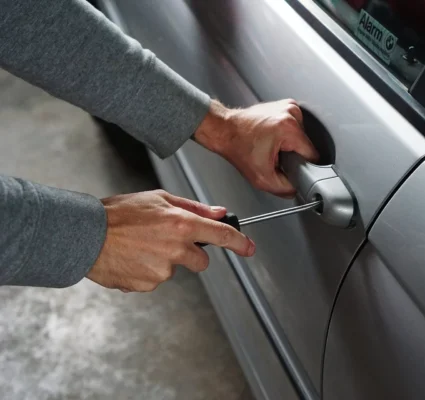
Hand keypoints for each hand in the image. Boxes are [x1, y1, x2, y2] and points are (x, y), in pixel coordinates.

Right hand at [87, 190, 254, 292]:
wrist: (85, 235)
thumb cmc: (118, 213)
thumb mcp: (158, 199)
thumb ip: (193, 207)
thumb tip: (219, 213)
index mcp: (181, 224)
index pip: (221, 236)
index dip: (240, 243)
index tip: (249, 248)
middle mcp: (175, 249)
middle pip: (201, 261)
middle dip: (191, 254)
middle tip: (166, 241)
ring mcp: (162, 270)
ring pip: (175, 269)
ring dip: (164, 261)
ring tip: (140, 246)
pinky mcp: (148, 285)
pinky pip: (155, 279)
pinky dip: (147, 271)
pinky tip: (132, 258)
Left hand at [193, 99, 318, 197]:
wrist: (225, 130)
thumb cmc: (238, 147)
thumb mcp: (262, 178)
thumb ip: (285, 189)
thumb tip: (297, 189)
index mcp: (288, 128)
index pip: (312, 154)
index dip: (302, 166)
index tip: (290, 167)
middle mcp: (291, 113)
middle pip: (306, 145)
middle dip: (293, 154)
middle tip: (275, 156)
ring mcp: (289, 106)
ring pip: (302, 136)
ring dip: (290, 144)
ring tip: (272, 146)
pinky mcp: (285, 105)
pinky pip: (295, 127)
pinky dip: (287, 135)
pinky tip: (273, 137)